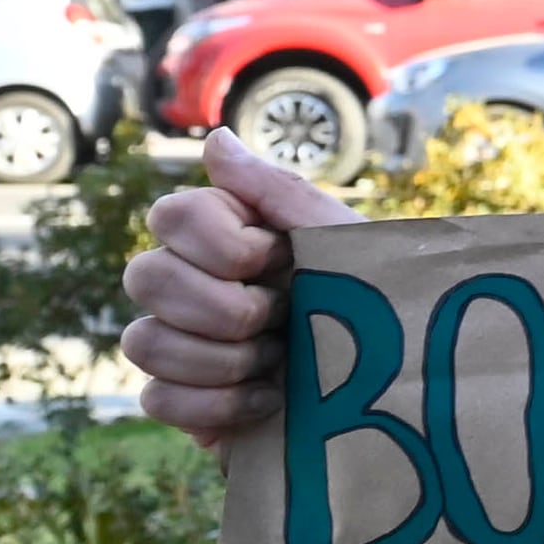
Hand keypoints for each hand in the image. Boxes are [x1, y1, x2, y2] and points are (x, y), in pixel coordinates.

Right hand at [116, 129, 356, 448]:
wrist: (402, 385)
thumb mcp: (343, 241)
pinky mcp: (186, 402)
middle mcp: (191, 284)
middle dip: (224, 307)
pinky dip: (214, 405)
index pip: (170, 215)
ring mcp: (182, 344)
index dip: (222, 244)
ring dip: (221, 359)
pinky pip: (155, 400)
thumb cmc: (377, 300)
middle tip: (282, 318)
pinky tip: (267, 401)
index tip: (279, 259)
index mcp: (226, 236)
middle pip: (144, 277)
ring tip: (281, 365)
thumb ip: (280, 192)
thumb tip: (215, 139)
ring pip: (142, 342)